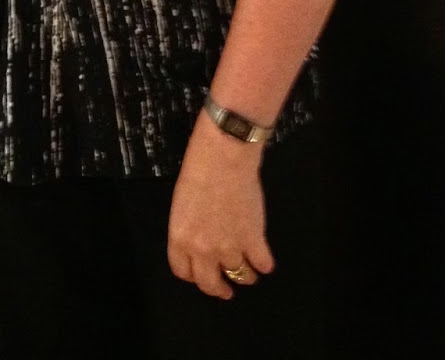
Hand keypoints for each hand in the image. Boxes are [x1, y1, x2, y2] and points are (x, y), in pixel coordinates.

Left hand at [167, 114, 273, 299]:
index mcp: (180, 238)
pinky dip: (264, 263)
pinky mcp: (254, 240)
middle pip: (209, 283)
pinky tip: (264, 260)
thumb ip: (188, 227)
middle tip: (225, 290)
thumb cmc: (198, 169)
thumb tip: (199, 239)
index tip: (200, 275)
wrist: (224, 155)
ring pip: (240, 275)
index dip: (193, 275)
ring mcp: (230, 247)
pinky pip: (262, 264)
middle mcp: (203, 250)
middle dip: (218, 289)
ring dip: (245, 275)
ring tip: (249, 271)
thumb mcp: (181, 202)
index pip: (183, 272)